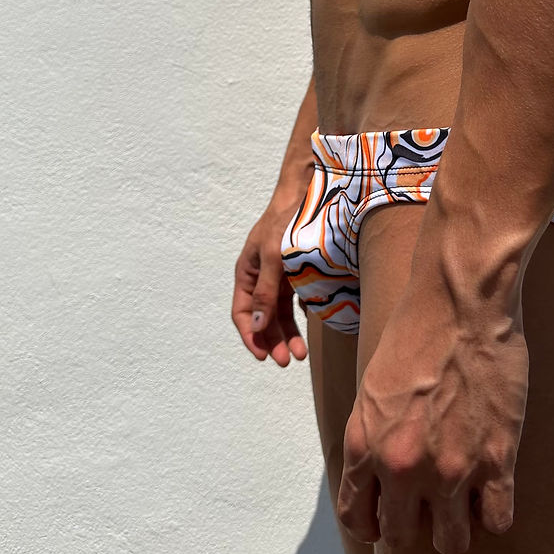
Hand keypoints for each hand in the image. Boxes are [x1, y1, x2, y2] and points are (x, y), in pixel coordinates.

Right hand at [232, 191, 308, 365]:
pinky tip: (311, 326)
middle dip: (273, 341)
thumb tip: (257, 324)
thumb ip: (266, 291)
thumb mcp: (273, 256)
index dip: (251, 336)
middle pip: (263, 318)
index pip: (242, 313)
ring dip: (288, 334)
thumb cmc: (285, 221)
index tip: (264, 356)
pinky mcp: (297, 272)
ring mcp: (279, 275)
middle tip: (288, 361)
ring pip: (280, 313)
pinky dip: (301, 316)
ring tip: (301, 354)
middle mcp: (260, 277)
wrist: (308, 193)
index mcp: (247, 273)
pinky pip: (296, 301)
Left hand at [337, 279, 528, 553]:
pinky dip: (495, 513)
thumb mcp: (372, 387)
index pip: (357, 519)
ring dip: (455, 528)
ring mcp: (451, 470)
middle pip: (401, 538)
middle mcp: (401, 467)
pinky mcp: (497, 460)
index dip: (374, 523)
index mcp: (364, 447)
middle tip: (429, 503)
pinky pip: (497, 521)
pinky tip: (494, 491)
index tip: (387, 516)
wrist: (460, 301)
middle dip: (414, 524)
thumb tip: (378, 470)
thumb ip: (372, 435)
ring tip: (464, 502)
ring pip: (451, 543)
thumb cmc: (415, 331)